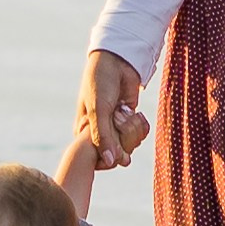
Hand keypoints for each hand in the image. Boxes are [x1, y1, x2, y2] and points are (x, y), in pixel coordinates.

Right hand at [79, 48, 147, 171]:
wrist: (117, 63)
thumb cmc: (100, 83)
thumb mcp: (99, 110)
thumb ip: (103, 137)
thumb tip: (110, 162)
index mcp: (84, 135)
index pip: (98, 159)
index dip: (109, 152)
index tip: (112, 131)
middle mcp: (100, 135)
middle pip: (118, 153)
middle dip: (123, 135)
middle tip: (118, 113)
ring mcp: (116, 130)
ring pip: (130, 145)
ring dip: (131, 126)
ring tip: (123, 108)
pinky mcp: (130, 123)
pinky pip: (140, 135)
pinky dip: (140, 124)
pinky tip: (135, 112)